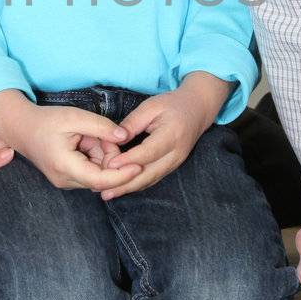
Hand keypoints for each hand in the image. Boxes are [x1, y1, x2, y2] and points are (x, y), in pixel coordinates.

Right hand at [10, 103, 142, 190]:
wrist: (21, 128)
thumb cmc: (46, 121)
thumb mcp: (75, 117)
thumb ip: (101, 127)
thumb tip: (125, 137)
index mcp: (65, 166)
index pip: (100, 180)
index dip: (122, 175)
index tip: (139, 164)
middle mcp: (65, 180)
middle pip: (101, 178)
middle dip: (111, 157)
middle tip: (106, 134)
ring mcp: (65, 181)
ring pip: (97, 175)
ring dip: (103, 156)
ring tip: (92, 135)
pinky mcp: (67, 178)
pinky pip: (90, 172)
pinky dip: (95, 158)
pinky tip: (88, 141)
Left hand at [96, 80, 218, 200]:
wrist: (197, 110)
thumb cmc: (172, 105)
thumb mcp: (151, 106)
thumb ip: (132, 123)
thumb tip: (115, 140)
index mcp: (172, 135)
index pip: (148, 152)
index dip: (128, 160)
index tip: (110, 165)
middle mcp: (176, 153)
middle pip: (149, 173)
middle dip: (125, 183)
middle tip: (102, 190)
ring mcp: (175, 163)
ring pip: (150, 180)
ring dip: (128, 188)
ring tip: (107, 194)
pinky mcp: (172, 167)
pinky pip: (153, 179)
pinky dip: (136, 185)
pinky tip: (121, 189)